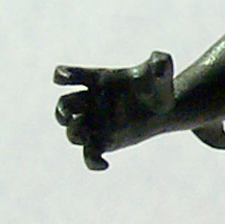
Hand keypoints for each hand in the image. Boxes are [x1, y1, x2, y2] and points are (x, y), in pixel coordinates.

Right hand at [53, 51, 175, 169]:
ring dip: (73, 134)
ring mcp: (95, 123)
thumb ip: (159, 63)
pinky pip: (90, 155)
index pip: (71, 75)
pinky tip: (105, 164)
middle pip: (65, 105)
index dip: (63, 75)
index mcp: (97, 81)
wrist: (162, 109)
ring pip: (72, 131)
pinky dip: (92, 162)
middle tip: (71, 114)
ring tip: (85, 136)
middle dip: (63, 110)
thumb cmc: (156, 86)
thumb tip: (160, 59)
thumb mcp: (160, 72)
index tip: (61, 77)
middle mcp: (90, 102)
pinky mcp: (104, 142)